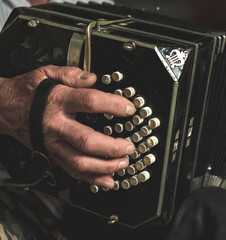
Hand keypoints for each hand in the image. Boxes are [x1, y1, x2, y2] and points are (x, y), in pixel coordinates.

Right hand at [0, 65, 135, 188]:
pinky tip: (106, 180)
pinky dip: (91, 179)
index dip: (113, 105)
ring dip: (104, 167)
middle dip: (112, 147)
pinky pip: (71, 171)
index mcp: (58, 101)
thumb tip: (92, 78)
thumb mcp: (46, 73)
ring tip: (122, 164)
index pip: (90, 102)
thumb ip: (70, 73)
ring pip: (79, 162)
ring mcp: (53, 144)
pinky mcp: (51, 154)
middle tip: (129, 147)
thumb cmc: (27, 91)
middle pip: (87, 141)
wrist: (2, 108)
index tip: (129, 109)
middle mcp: (56, 126)